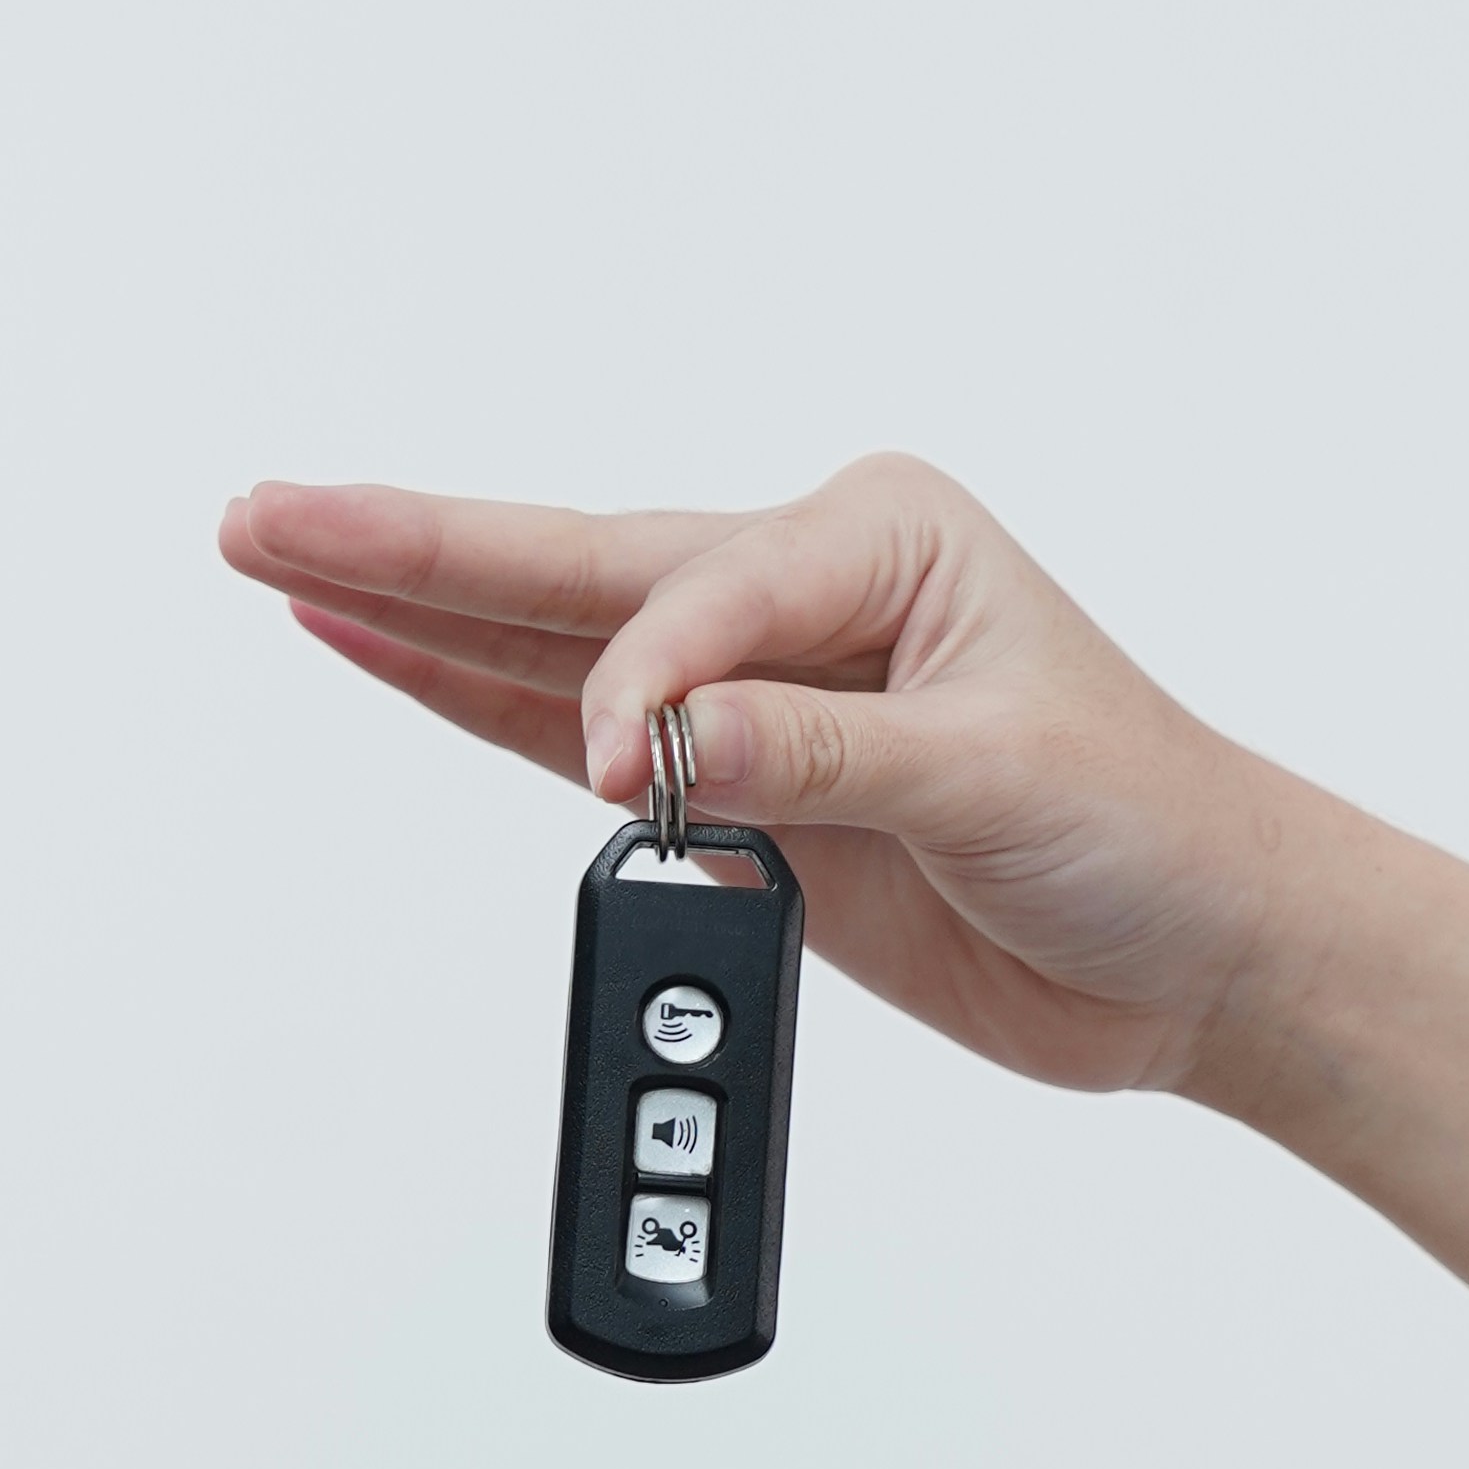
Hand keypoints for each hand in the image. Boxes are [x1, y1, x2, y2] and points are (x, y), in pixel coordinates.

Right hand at [219, 455, 1294, 1096]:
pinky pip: (560, 735)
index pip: (699, 591)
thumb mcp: (1000, 779)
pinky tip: (365, 648)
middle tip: (264, 517)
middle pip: (574, 572)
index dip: (643, 683)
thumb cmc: (1151, 826)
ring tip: (272, 555)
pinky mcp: (734, 789)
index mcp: (878, 536)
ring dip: (409, 609)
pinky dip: (461, 696)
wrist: (1205, 951)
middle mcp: (802, 590)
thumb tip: (677, 741)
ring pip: (543, 640)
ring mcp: (756, 687)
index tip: (636, 775)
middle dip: (415, 549)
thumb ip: (824, 754)